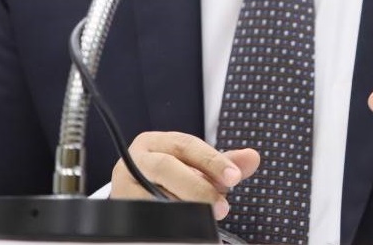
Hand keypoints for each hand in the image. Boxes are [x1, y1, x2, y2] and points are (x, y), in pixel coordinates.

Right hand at [111, 131, 260, 220]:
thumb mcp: (194, 168)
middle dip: (198, 189)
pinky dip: (168, 224)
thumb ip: (223, 164)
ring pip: (154, 195)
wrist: (133, 197)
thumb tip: (253, 158)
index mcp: (155, 142)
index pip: (186, 145)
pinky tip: (185, 230)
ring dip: (184, 209)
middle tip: (222, 208)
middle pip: (167, 168)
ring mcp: (122, 186)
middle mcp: (134, 160)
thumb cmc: (171, 178)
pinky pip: (144, 217)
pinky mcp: (119, 210)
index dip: (213, 161)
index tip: (235, 178)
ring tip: (205, 221)